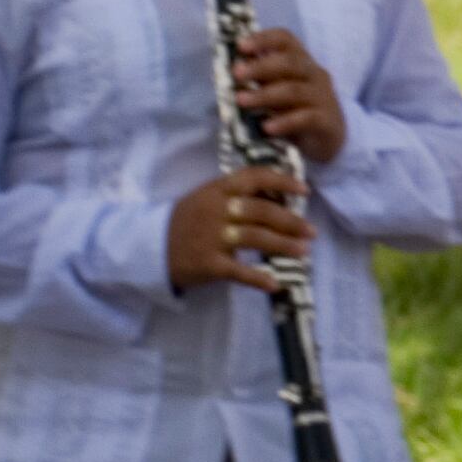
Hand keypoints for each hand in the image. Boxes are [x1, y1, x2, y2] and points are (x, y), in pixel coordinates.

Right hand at [167, 166, 311, 293]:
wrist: (149, 247)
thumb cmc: (187, 221)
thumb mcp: (207, 198)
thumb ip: (237, 194)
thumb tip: (279, 195)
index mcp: (216, 191)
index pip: (253, 177)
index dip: (282, 181)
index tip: (304, 190)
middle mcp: (216, 211)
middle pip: (262, 211)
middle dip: (291, 221)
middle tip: (312, 232)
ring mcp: (211, 237)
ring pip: (257, 238)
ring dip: (284, 246)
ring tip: (304, 251)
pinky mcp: (208, 263)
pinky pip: (239, 271)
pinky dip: (259, 279)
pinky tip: (276, 284)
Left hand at [231, 27, 344, 165]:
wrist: (328, 137)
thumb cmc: (295, 109)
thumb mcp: (276, 91)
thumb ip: (258, 81)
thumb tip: (229, 72)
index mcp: (301, 61)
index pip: (286, 40)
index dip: (264, 39)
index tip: (241, 46)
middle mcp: (314, 74)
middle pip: (290, 62)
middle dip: (260, 67)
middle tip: (236, 74)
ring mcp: (323, 97)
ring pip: (294, 90)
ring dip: (265, 94)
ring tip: (241, 101)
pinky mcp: (327, 121)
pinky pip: (306, 118)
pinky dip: (285, 121)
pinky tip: (267, 127)